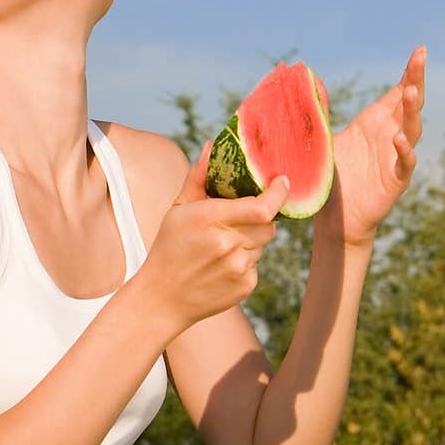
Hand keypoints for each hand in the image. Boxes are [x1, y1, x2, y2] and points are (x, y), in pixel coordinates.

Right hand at [142, 140, 289, 335]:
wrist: (162, 298)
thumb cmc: (169, 248)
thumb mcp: (178, 210)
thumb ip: (198, 178)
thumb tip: (211, 146)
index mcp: (211, 220)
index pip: (262, 207)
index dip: (278, 194)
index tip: (282, 182)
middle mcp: (228, 244)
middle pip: (268, 224)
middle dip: (260, 218)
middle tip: (239, 220)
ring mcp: (238, 267)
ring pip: (262, 244)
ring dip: (250, 240)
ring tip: (221, 246)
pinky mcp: (245, 286)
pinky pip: (256, 265)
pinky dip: (245, 262)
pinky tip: (221, 266)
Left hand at [315, 45, 426, 247]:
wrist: (335, 218)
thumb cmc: (332, 177)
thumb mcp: (323, 138)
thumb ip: (320, 109)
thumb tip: (310, 77)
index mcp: (376, 122)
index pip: (398, 92)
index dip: (410, 72)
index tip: (420, 50)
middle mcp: (390, 136)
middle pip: (410, 105)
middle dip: (416, 81)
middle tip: (419, 60)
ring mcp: (396, 157)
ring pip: (412, 130)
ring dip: (412, 111)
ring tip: (410, 92)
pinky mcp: (396, 181)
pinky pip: (405, 163)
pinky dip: (405, 151)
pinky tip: (398, 139)